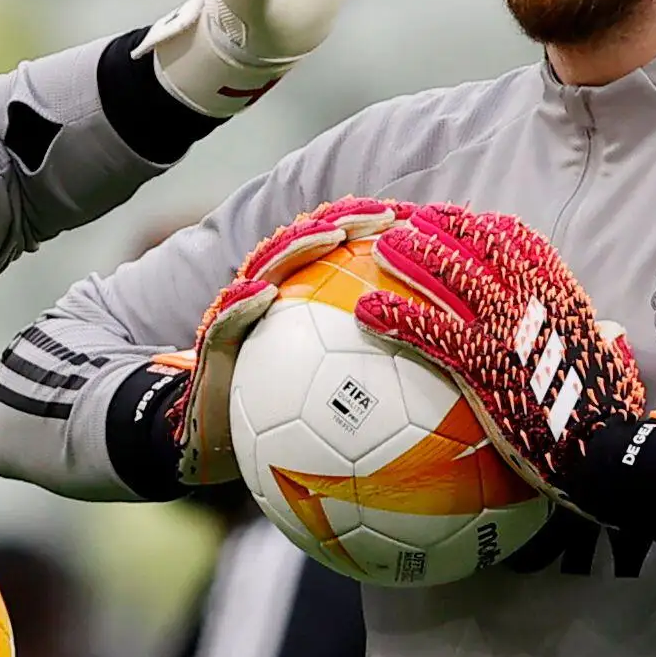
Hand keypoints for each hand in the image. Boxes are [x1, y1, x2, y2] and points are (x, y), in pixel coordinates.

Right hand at [159, 197, 409, 485]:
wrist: (218, 440)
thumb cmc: (285, 427)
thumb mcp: (338, 404)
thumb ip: (377, 381)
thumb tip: (442, 377)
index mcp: (306, 305)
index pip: (340, 255)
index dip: (373, 231)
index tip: (414, 219)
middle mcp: (274, 297)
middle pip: (308, 246)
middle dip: (343, 222)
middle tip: (383, 216)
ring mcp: (242, 314)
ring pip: (269, 267)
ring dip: (298, 247)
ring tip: (329, 236)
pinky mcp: (213, 343)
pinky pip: (228, 321)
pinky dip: (244, 306)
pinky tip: (263, 296)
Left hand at [352, 204, 648, 506]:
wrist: (601, 447)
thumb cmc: (610, 414)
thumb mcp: (613, 363)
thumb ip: (603, 340)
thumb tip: (607, 333)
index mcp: (562, 297)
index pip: (525, 244)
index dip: (492, 228)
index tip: (471, 220)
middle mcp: (532, 301)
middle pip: (481, 246)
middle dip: (446, 226)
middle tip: (417, 219)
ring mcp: (504, 327)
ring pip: (451, 274)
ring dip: (414, 255)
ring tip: (385, 246)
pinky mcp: (481, 360)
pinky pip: (428, 329)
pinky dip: (395, 315)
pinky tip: (367, 309)